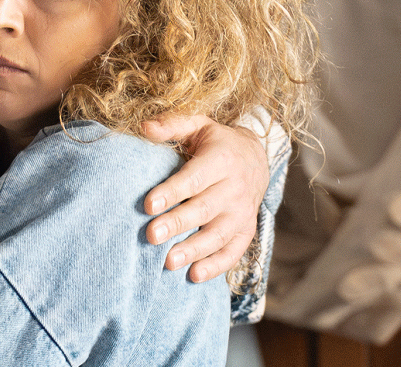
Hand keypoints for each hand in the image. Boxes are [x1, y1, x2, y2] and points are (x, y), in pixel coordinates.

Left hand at [139, 114, 267, 281]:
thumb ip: (172, 125)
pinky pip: (234, 252)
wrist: (256, 158)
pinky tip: (194, 276)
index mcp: (222, 159)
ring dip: (194, 250)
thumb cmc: (216, 143)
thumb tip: (144, 127)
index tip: (148, 205)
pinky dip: (216, 266)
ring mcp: (243, 212)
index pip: (195, 178)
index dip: (172, 191)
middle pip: (205, 209)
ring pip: (218, 234)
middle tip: (151, 236)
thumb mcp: (198, 125)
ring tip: (168, 262)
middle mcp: (236, 188)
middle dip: (177, 224)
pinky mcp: (246, 231)